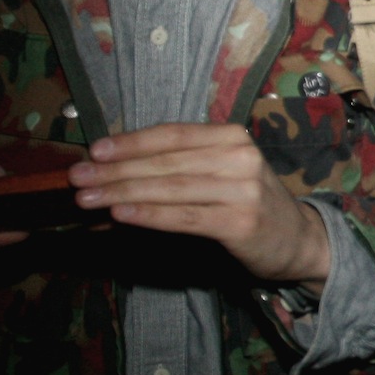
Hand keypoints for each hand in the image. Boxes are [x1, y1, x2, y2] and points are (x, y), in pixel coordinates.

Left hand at [68, 123, 331, 286]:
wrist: (297, 239)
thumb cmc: (249, 203)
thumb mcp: (223, 171)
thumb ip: (182, 165)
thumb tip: (116, 168)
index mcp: (232, 137)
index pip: (172, 134)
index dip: (130, 142)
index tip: (93, 151)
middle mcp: (240, 157)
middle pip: (166, 161)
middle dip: (116, 170)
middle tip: (77, 177)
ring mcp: (243, 190)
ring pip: (171, 188)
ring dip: (123, 192)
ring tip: (88, 199)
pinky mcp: (240, 222)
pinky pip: (184, 217)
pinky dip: (149, 215)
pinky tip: (121, 215)